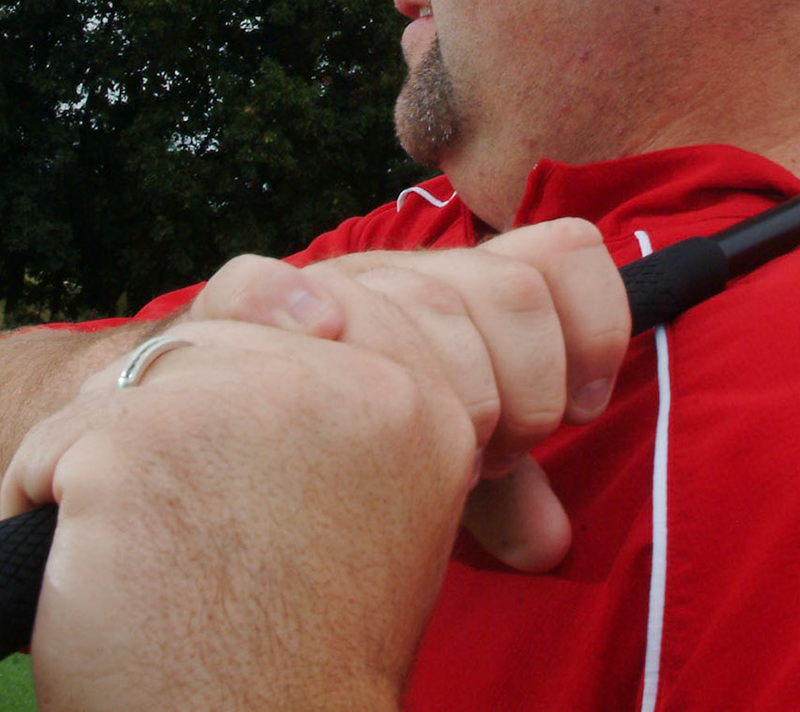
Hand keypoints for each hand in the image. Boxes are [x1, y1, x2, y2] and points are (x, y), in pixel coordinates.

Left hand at [3, 307, 476, 710]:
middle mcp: (354, 385)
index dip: (244, 407)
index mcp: (420, 405)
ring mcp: (247, 402)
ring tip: (161, 566)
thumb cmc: (292, 657)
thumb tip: (309, 303)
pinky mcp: (143, 438)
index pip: (309, 311)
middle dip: (176, 436)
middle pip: (209, 344)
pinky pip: (49, 446)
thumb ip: (347, 405)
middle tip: (213, 552)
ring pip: (127, 385)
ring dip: (112, 469)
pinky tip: (98, 580)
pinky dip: (40, 510)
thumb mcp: (369, 509)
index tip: (258, 505)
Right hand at [188, 218, 631, 571]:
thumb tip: (552, 545)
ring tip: (423, 448)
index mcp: (463, 294)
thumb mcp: (443, 460)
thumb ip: (506, 495)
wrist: (207, 425)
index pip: (562, 254)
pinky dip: (287, 302)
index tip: (578, 409)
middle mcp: (401, 275)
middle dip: (523, 387)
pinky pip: (253, 281)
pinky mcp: (230, 313)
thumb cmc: (352, 445)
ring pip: (418, 293)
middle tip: (489, 454)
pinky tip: (320, 336)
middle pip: (508, 289)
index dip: (592, 326)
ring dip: (440, 381)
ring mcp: (324, 289)